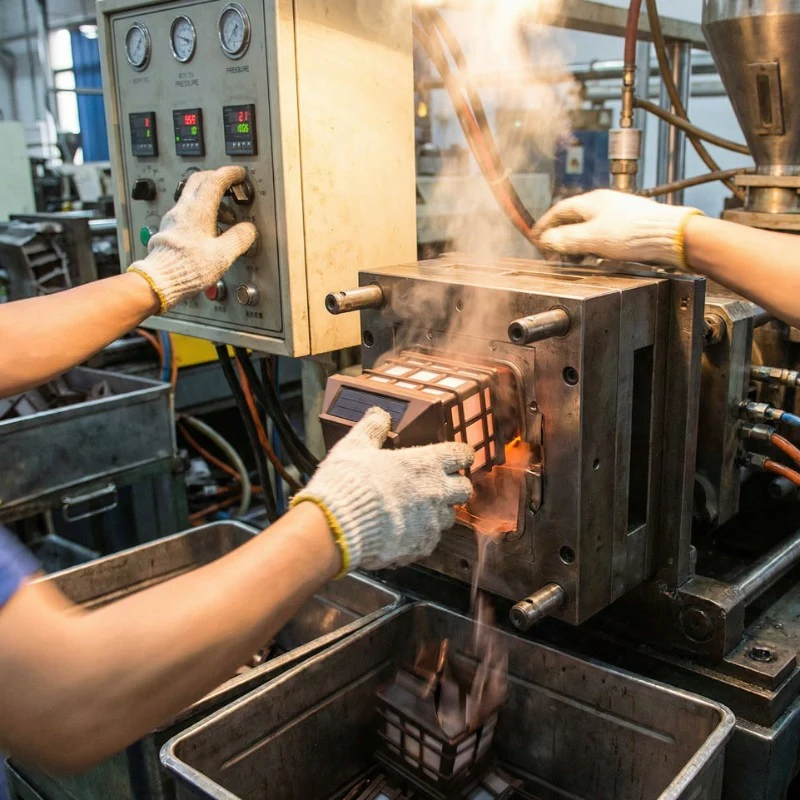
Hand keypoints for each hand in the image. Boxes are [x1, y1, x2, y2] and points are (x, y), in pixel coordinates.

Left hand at [127, 166, 256, 311]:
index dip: (229, 174)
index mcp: (198, 211)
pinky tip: (208, 229)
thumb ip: (239, 238)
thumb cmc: (187, 267)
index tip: (239, 174)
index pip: (215, 180)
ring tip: (225, 216)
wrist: (160, 280)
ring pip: (192, 196)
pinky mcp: (169, 229)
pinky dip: (201, 212)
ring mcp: (173, 218)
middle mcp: (183, 210)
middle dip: (216, 178)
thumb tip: (248, 230)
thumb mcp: (222, 255)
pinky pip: (186, 211)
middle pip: (199, 180)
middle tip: (230, 185)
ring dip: (210, 198)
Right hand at [291, 407, 473, 572]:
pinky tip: (403, 530)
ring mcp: (431, 523)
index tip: (456, 456)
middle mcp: (436, 493)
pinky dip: (421, 535)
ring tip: (418, 510)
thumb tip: (379, 415)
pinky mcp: (420, 547)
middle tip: (440, 484)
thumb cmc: (348, 482)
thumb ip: (372, 428)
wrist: (338, 526)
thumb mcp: (356, 445)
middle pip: (465, 489)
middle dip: (456, 485)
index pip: (461, 454)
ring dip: (439, 512)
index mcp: (426, 463)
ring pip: (449, 517)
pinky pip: (430, 540)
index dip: (460, 454)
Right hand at [532, 189, 702, 268]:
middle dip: (559, 236)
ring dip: (575, 243)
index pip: (558, 211)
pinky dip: (591, 246)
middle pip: (572, 219)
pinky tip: (593, 258)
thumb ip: (565, 240)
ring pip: (587, 228)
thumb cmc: (635, 233)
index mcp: (592, 201)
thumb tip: (545, 240)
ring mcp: (617, 214)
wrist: (670, 237)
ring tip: (570, 259)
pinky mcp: (628, 227)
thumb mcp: (592, 238)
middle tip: (551, 252)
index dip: (544, 225)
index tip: (534, 237)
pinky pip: (601, 235)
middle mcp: (604, 204)